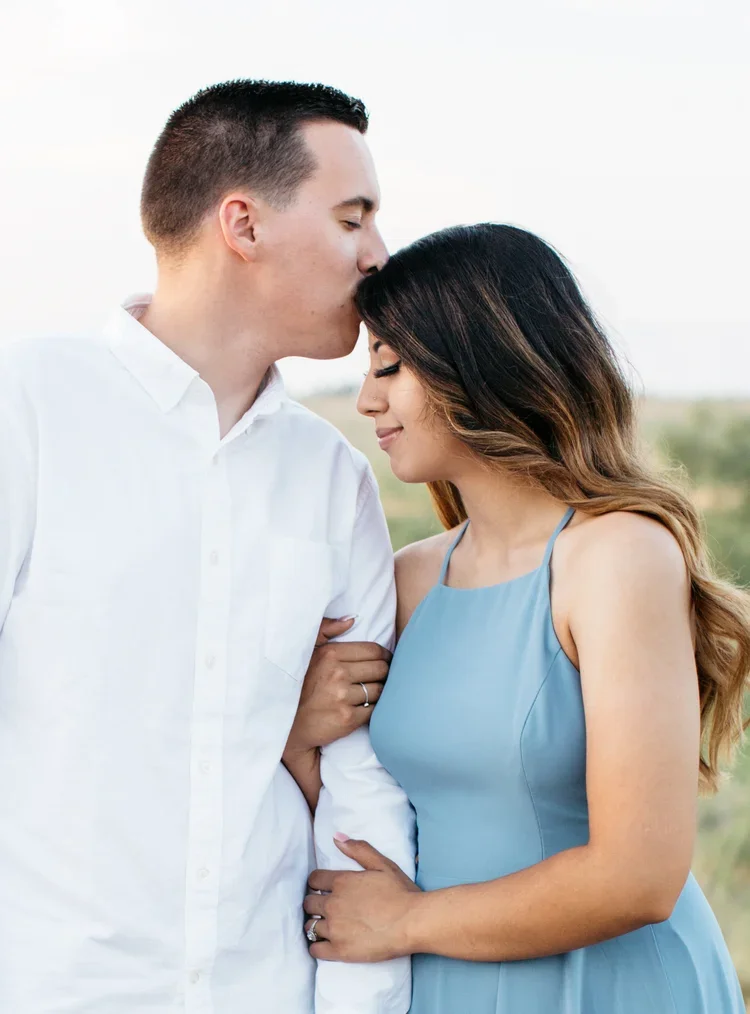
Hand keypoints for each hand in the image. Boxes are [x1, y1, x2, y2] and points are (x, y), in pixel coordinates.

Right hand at [285, 619, 391, 754]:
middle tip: (379, 678)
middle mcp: (337, 674)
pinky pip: (374, 710)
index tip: (384, 660)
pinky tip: (362, 708)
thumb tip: (350, 620)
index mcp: (330, 654)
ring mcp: (343, 697)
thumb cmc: (297, 685)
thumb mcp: (306, 651)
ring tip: (369, 693)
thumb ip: (326, 630)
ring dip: (378, 692)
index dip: (384, 655)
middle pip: (381, 669)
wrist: (287, 725)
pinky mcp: (347, 718)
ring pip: (379, 690)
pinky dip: (372, 709)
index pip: (373, 650)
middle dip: (384, 673)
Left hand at [303, 835, 421, 962]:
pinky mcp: (339, 951)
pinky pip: (315, 949)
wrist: (412, 923)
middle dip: (315, 904)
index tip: (323, 889)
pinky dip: (317, 946)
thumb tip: (336, 837)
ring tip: (327, 926)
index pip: (314, 880)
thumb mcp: (382, 864)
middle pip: (308, 903)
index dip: (317, 883)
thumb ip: (358, 849)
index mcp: (341, 882)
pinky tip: (325, 943)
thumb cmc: (400, 892)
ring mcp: (334, 929)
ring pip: (309, 926)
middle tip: (326, 908)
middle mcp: (333, 904)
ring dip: (315, 925)